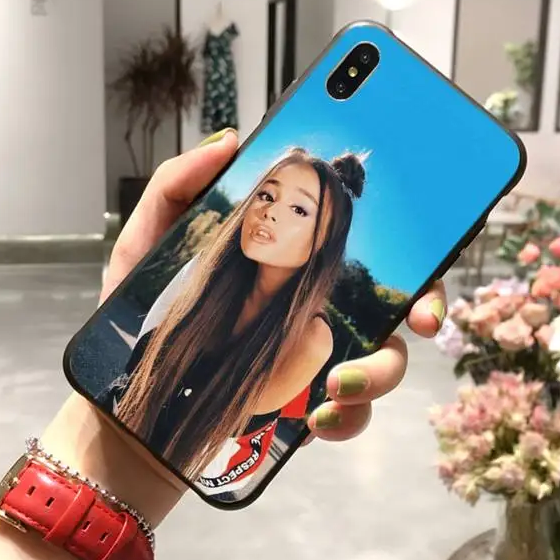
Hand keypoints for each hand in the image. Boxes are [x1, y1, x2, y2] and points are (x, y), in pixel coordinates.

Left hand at [102, 130, 447, 445]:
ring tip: (339, 384)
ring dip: (382, 372)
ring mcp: (317, 360)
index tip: (426, 241)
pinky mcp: (307, 407)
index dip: (405, 236)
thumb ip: (177, 186)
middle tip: (422, 318)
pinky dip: (351, 418)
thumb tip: (230, 141)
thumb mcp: (148, 244)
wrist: (130, 403)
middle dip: (428, 305)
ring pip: (387, 359)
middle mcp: (317, 307)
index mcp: (291, 265)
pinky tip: (321, 418)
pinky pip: (353, 413)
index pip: (360, 242)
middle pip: (396, 300)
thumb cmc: (142, 320)